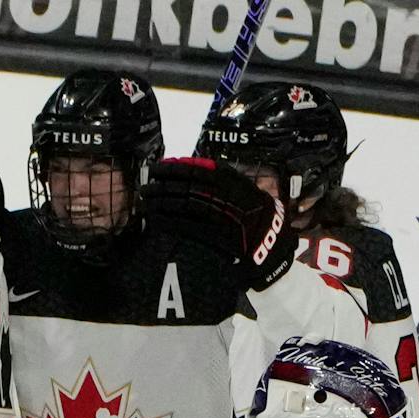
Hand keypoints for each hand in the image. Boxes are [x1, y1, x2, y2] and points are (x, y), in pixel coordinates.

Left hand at [142, 158, 292, 289]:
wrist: (274, 248)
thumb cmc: (259, 219)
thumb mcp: (248, 194)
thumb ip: (226, 182)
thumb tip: (197, 168)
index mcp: (236, 183)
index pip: (201, 170)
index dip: (177, 168)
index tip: (159, 167)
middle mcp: (230, 196)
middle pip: (191, 185)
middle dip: (164, 184)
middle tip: (145, 184)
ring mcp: (225, 216)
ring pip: (187, 204)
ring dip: (162, 201)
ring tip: (144, 201)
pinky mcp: (218, 237)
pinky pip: (189, 227)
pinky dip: (170, 222)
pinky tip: (155, 220)